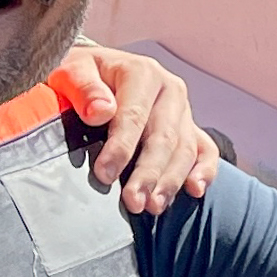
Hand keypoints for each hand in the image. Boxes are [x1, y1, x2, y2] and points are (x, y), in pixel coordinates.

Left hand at [52, 42, 218, 213]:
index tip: (104, 174)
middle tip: (134, 202)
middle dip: (148, 173)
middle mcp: (169, 90)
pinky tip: (195, 190)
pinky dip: (205, 171)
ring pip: (184, 149)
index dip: (120, 147)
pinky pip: (205, 150)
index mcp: (142, 72)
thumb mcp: (71, 70)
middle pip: (164, 137)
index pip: (134, 115)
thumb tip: (100, 112)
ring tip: (153, 206)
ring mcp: (183, 110)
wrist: (98, 71)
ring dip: (171, 181)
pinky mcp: (190, 128)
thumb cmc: (82, 75)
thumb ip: (83, 87)